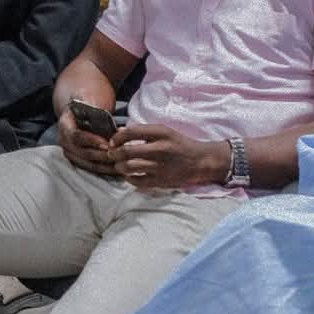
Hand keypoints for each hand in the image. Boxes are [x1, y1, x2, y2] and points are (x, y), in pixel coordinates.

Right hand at [57, 108, 122, 177]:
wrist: (77, 114)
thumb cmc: (86, 108)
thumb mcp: (90, 106)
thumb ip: (100, 115)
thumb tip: (117, 130)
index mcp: (64, 125)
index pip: (76, 136)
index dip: (92, 141)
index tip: (107, 144)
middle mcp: (63, 141)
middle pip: (82, 153)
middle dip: (101, 156)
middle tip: (117, 156)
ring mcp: (69, 152)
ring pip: (86, 164)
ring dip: (103, 166)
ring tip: (119, 165)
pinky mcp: (76, 160)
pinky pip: (89, 168)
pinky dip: (102, 169)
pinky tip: (115, 169)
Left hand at [109, 123, 227, 191]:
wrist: (201, 162)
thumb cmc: (180, 144)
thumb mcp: (165, 132)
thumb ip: (143, 131)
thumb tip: (119, 132)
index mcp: (161, 133)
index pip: (131, 132)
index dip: (117, 137)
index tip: (114, 141)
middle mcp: (160, 149)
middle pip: (127, 151)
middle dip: (114, 153)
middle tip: (112, 154)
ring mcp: (160, 167)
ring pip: (129, 167)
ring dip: (119, 166)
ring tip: (120, 165)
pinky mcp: (161, 181)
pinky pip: (137, 181)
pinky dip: (129, 178)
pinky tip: (130, 175)